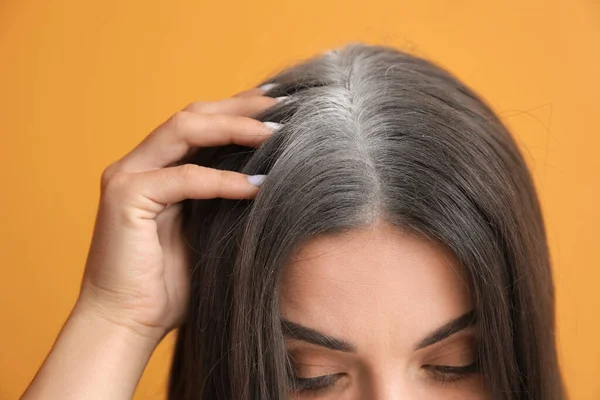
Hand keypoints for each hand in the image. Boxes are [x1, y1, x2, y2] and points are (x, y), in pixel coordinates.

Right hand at [76, 87, 279, 341]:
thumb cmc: (168, 284)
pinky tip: (257, 186)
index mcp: (156, 168)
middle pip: (193, 115)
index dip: (238, 109)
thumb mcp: (207, 230)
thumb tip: (272, 177)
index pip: (200, 123)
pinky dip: (223, 180)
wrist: (127, 324)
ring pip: (185, 129)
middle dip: (240, 107)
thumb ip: (225, 199)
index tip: (280, 105)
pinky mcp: (125, 197)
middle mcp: (138, 164)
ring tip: (275, 134)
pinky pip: (184, 177)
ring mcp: (127, 176)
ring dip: (233, 128)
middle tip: (284, 105)